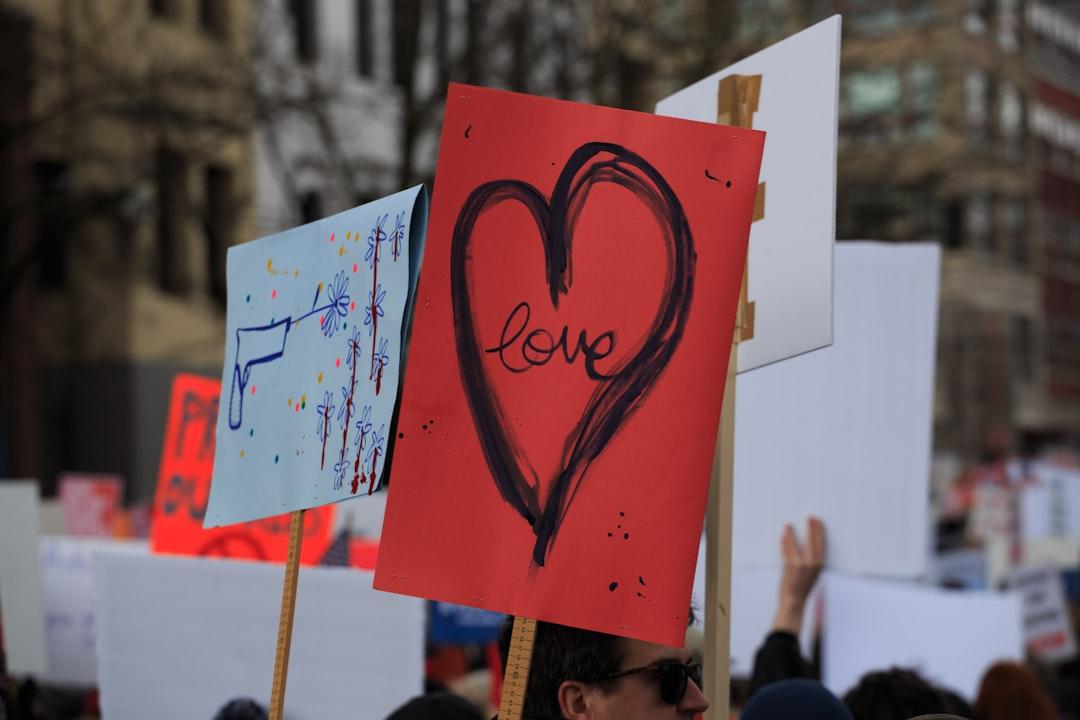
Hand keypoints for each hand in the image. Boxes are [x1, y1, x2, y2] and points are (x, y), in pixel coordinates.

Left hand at [773, 516, 824, 634]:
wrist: (794, 601)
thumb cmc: (803, 587)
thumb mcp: (813, 573)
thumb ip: (812, 561)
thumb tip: (810, 546)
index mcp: (819, 565)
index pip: (821, 544)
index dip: (819, 531)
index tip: (817, 521)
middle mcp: (812, 564)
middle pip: (812, 541)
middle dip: (811, 528)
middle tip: (810, 517)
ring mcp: (801, 565)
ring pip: (796, 544)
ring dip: (791, 534)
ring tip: (788, 525)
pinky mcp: (790, 567)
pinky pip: (786, 551)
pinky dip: (784, 543)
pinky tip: (782, 536)